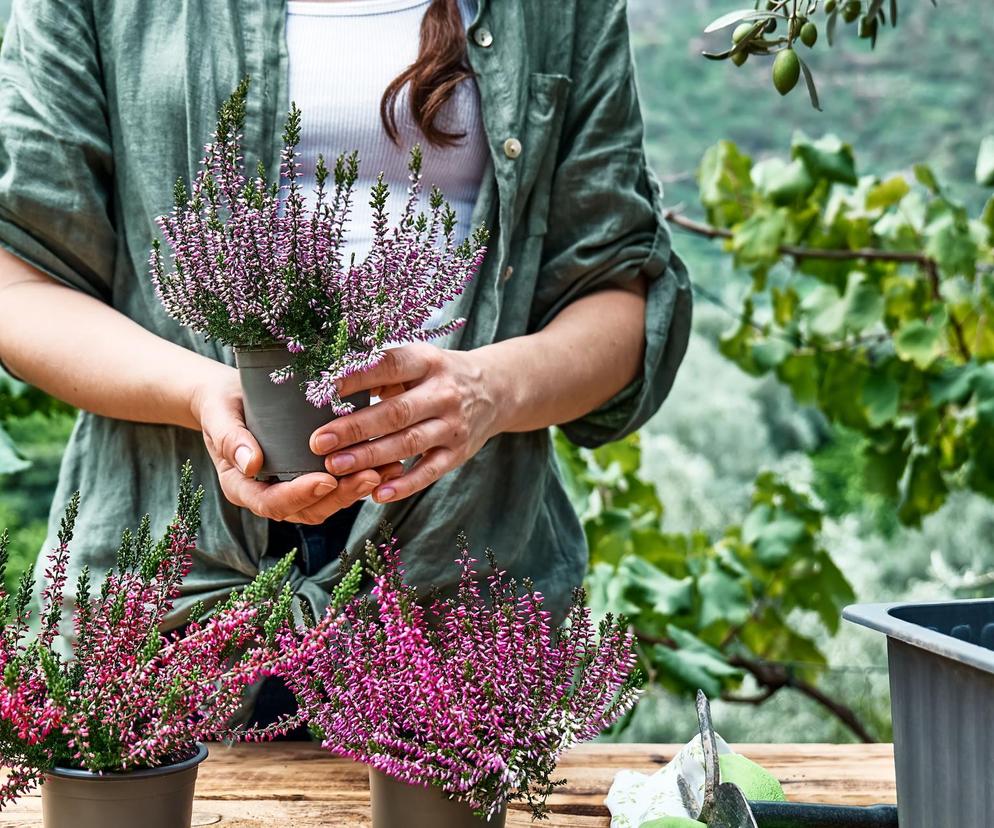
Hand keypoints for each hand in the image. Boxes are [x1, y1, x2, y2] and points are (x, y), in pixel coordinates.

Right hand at [193, 369, 403, 523]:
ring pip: (327, 503)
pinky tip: (388, 465)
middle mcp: (268, 495)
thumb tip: (250, 464)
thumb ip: (230, 438)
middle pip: (307, 509)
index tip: (326, 480)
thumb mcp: (219, 415)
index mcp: (242, 487)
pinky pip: (336, 487)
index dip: (300, 495)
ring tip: (387, 470)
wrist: (230, 398)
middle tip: (370, 476)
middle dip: (340, 496)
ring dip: (357, 490)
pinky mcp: (309, 478)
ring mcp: (290, 490)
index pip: (272, 503)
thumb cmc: (222, 405)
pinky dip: (360, 479)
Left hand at [310, 344, 505, 503]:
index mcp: (427, 362)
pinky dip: (404, 485)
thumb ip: (382, 370)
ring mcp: (453, 425)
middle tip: (319, 441)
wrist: (495, 390)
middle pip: (396, 412)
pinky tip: (377, 494)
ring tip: (336, 466)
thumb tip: (331, 383)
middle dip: (356, 428)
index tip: (324, 389)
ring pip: (409, 444)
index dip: (357, 378)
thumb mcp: (418, 359)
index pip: (390, 367)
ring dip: (371, 456)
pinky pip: (429, 472)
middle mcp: (443, 393)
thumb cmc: (439, 374)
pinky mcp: (458, 453)